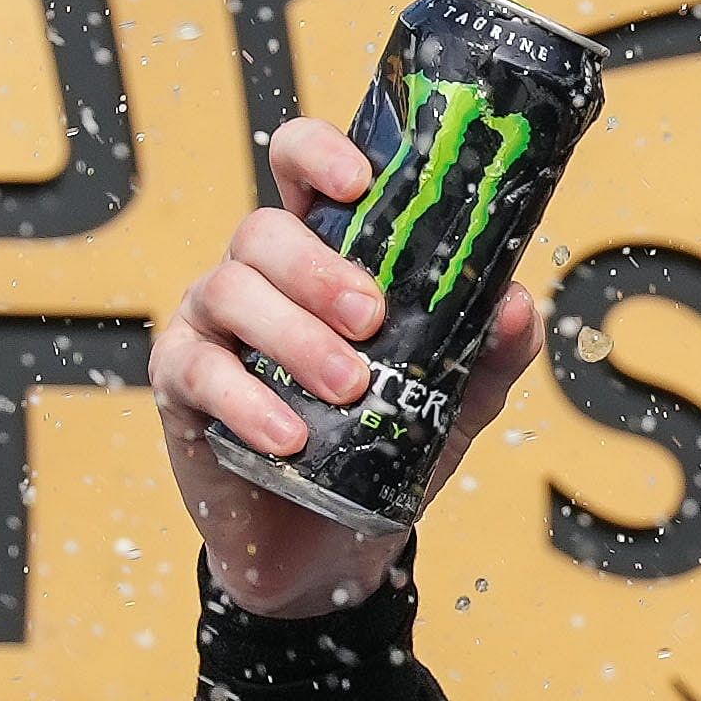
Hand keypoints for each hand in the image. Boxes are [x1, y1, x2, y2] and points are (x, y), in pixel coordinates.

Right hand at [149, 116, 543, 619]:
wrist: (333, 545)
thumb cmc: (385, 446)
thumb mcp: (455, 400)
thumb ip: (491, 351)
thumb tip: (517, 303)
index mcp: (321, 257)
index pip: (300, 173)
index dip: (319, 155)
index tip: (361, 179)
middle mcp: (259, 279)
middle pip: (264, 231)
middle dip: (320, 269)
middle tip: (372, 318)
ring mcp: (213, 328)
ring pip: (229, 290)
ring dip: (295, 336)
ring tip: (349, 387)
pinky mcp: (183, 388)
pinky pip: (198, 372)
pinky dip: (248, 401)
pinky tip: (290, 435)